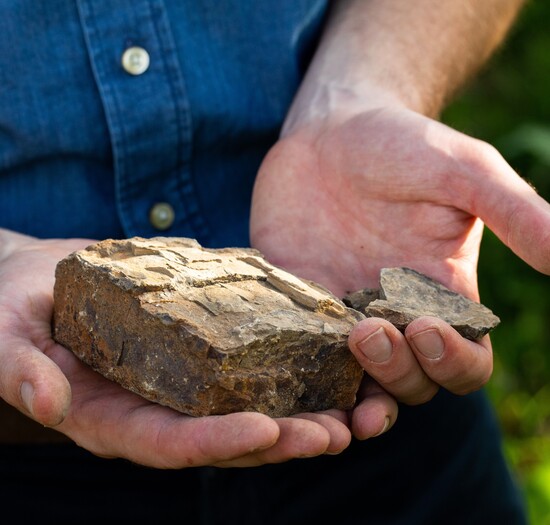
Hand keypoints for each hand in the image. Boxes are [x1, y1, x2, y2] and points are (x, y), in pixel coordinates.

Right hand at [0, 229, 351, 466]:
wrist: (36, 279)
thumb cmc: (12, 307)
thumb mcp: (3, 336)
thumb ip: (20, 369)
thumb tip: (48, 402)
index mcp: (111, 416)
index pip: (168, 443)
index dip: (215, 443)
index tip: (266, 430)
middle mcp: (153, 406)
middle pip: (222, 435)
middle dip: (279, 439)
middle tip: (336, 432)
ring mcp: (178, 380)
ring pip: (245, 407)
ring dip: (299, 413)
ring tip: (352, 411)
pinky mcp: (196, 349)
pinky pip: (245, 365)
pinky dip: (287, 368)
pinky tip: (327, 361)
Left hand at [250, 105, 549, 431]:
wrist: (333, 130)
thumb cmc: (404, 145)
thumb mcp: (464, 172)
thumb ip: (515, 214)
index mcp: (443, 296)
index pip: (464, 360)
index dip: (452, 361)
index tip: (426, 326)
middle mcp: (395, 315)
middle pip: (409, 381)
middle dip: (396, 372)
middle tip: (367, 332)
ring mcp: (343, 314)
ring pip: (355, 382)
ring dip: (351, 391)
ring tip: (342, 360)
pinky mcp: (296, 304)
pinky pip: (298, 351)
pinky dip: (296, 369)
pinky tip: (284, 367)